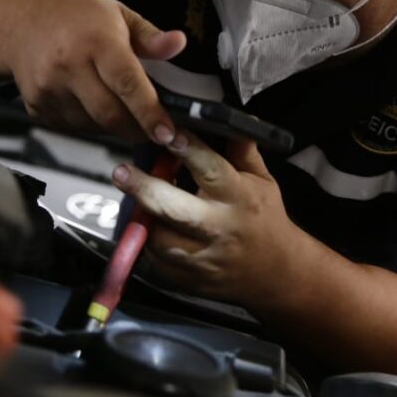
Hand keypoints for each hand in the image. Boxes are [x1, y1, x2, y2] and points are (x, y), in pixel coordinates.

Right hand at [9, 0, 186, 142]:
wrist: (23, 21)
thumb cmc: (76, 18)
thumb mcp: (118, 15)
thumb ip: (150, 36)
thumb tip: (178, 43)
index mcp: (96, 40)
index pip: (127, 83)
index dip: (150, 112)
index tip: (167, 132)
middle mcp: (69, 64)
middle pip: (110, 114)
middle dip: (137, 129)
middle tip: (154, 130)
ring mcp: (49, 88)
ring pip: (93, 126)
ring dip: (113, 126)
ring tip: (119, 107)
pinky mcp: (37, 105)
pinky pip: (73, 127)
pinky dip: (90, 124)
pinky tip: (91, 103)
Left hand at [110, 132, 297, 303]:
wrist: (276, 274)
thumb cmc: (265, 218)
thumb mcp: (262, 180)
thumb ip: (241, 150)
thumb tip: (225, 115)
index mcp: (240, 198)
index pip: (211, 170)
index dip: (188, 150)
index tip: (166, 133)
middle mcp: (220, 228)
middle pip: (174, 208)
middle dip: (144, 188)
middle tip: (120, 172)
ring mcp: (203, 259)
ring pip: (159, 239)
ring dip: (141, 218)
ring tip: (132, 201)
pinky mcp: (189, 281)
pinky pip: (156, 262)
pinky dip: (146, 244)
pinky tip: (144, 228)